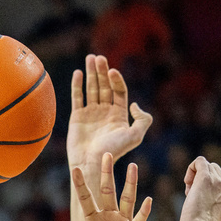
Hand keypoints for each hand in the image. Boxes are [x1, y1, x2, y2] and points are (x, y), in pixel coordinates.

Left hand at [43, 153, 150, 220]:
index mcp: (94, 220)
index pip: (86, 198)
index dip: (81, 185)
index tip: (75, 169)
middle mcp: (108, 217)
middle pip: (107, 191)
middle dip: (106, 174)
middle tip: (106, 154)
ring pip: (126, 199)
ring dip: (130, 183)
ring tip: (133, 166)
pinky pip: (139, 219)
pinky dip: (144, 211)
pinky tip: (148, 200)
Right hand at [68, 55, 152, 172]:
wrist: (92, 162)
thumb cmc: (114, 151)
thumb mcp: (135, 136)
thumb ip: (143, 120)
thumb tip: (134, 104)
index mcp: (119, 115)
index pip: (118, 91)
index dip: (116, 80)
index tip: (112, 71)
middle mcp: (105, 112)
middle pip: (105, 86)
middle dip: (102, 71)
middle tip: (99, 58)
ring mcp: (91, 113)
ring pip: (92, 88)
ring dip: (91, 73)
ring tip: (90, 58)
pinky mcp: (77, 117)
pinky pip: (78, 97)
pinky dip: (77, 85)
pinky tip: (78, 73)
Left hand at [180, 157, 220, 220]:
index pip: (219, 182)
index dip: (207, 190)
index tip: (199, 203)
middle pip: (214, 170)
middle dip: (201, 180)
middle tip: (193, 196)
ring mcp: (217, 181)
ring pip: (207, 165)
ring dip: (195, 176)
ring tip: (190, 192)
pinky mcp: (205, 178)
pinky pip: (200, 161)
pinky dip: (191, 168)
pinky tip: (188, 183)